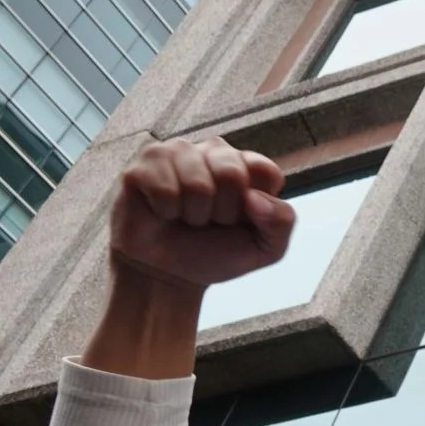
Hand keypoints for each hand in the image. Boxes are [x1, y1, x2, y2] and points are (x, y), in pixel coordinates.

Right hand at [111, 138, 293, 292]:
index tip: (242, 220)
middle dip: (224, 212)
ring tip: (186, 217)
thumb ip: (282, 222)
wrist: (168, 274)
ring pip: (198, 183)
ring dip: (194, 214)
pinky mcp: (143, 165)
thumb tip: (254, 197)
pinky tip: (163, 212)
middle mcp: (212, 151)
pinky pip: (165, 188)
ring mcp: (175, 153)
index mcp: (246, 166)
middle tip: (211, 221)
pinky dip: (167, 211)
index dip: (256, 206)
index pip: (265, 169)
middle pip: (232, 173)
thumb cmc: (217, 254)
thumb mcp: (267, 249)